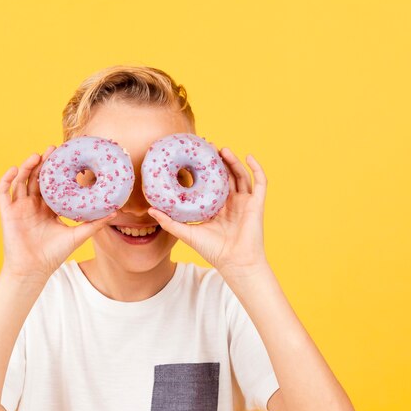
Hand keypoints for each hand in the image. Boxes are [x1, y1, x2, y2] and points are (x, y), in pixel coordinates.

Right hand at [0, 146, 116, 281]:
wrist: (34, 269)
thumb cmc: (54, 255)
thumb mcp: (77, 235)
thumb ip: (94, 223)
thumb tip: (114, 211)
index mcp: (48, 209)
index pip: (52, 184)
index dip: (57, 170)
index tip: (66, 157)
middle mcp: (33, 205)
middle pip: (37, 178)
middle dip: (43, 163)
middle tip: (53, 149)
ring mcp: (19, 207)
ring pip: (21, 181)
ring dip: (27, 167)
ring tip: (37, 156)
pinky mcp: (7, 212)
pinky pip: (3, 192)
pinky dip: (7, 179)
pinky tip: (15, 169)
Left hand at [147, 149, 269, 276]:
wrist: (234, 262)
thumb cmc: (213, 251)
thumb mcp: (187, 233)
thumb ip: (169, 222)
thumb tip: (150, 210)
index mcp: (217, 209)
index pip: (211, 185)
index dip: (205, 171)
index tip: (195, 157)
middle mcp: (232, 204)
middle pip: (226, 176)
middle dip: (219, 161)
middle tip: (208, 148)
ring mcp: (245, 203)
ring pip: (241, 176)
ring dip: (233, 161)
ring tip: (223, 149)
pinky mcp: (256, 204)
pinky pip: (260, 182)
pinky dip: (256, 168)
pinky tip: (248, 156)